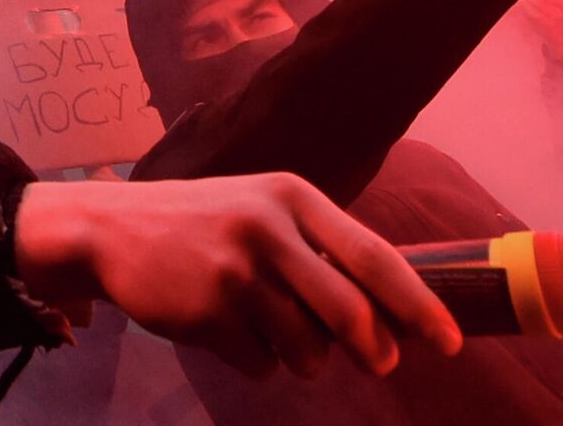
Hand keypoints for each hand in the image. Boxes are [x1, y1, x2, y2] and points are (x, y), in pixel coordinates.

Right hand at [14, 173, 461, 379]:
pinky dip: (258, 361)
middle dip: (374, 347)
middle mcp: (269, 228)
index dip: (417, 304)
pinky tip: (231, 332)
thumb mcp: (267, 212)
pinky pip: (258, 362)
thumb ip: (321, 251)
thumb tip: (388, 313)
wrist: (111, 229)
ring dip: (306, 357)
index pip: (374, 257)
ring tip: (280, 334)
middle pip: (348, 311)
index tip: (451, 341)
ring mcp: (234, 271)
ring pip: (305, 346)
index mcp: (296, 198)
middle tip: (383, 363)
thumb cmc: (209, 224)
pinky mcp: (203, 311)